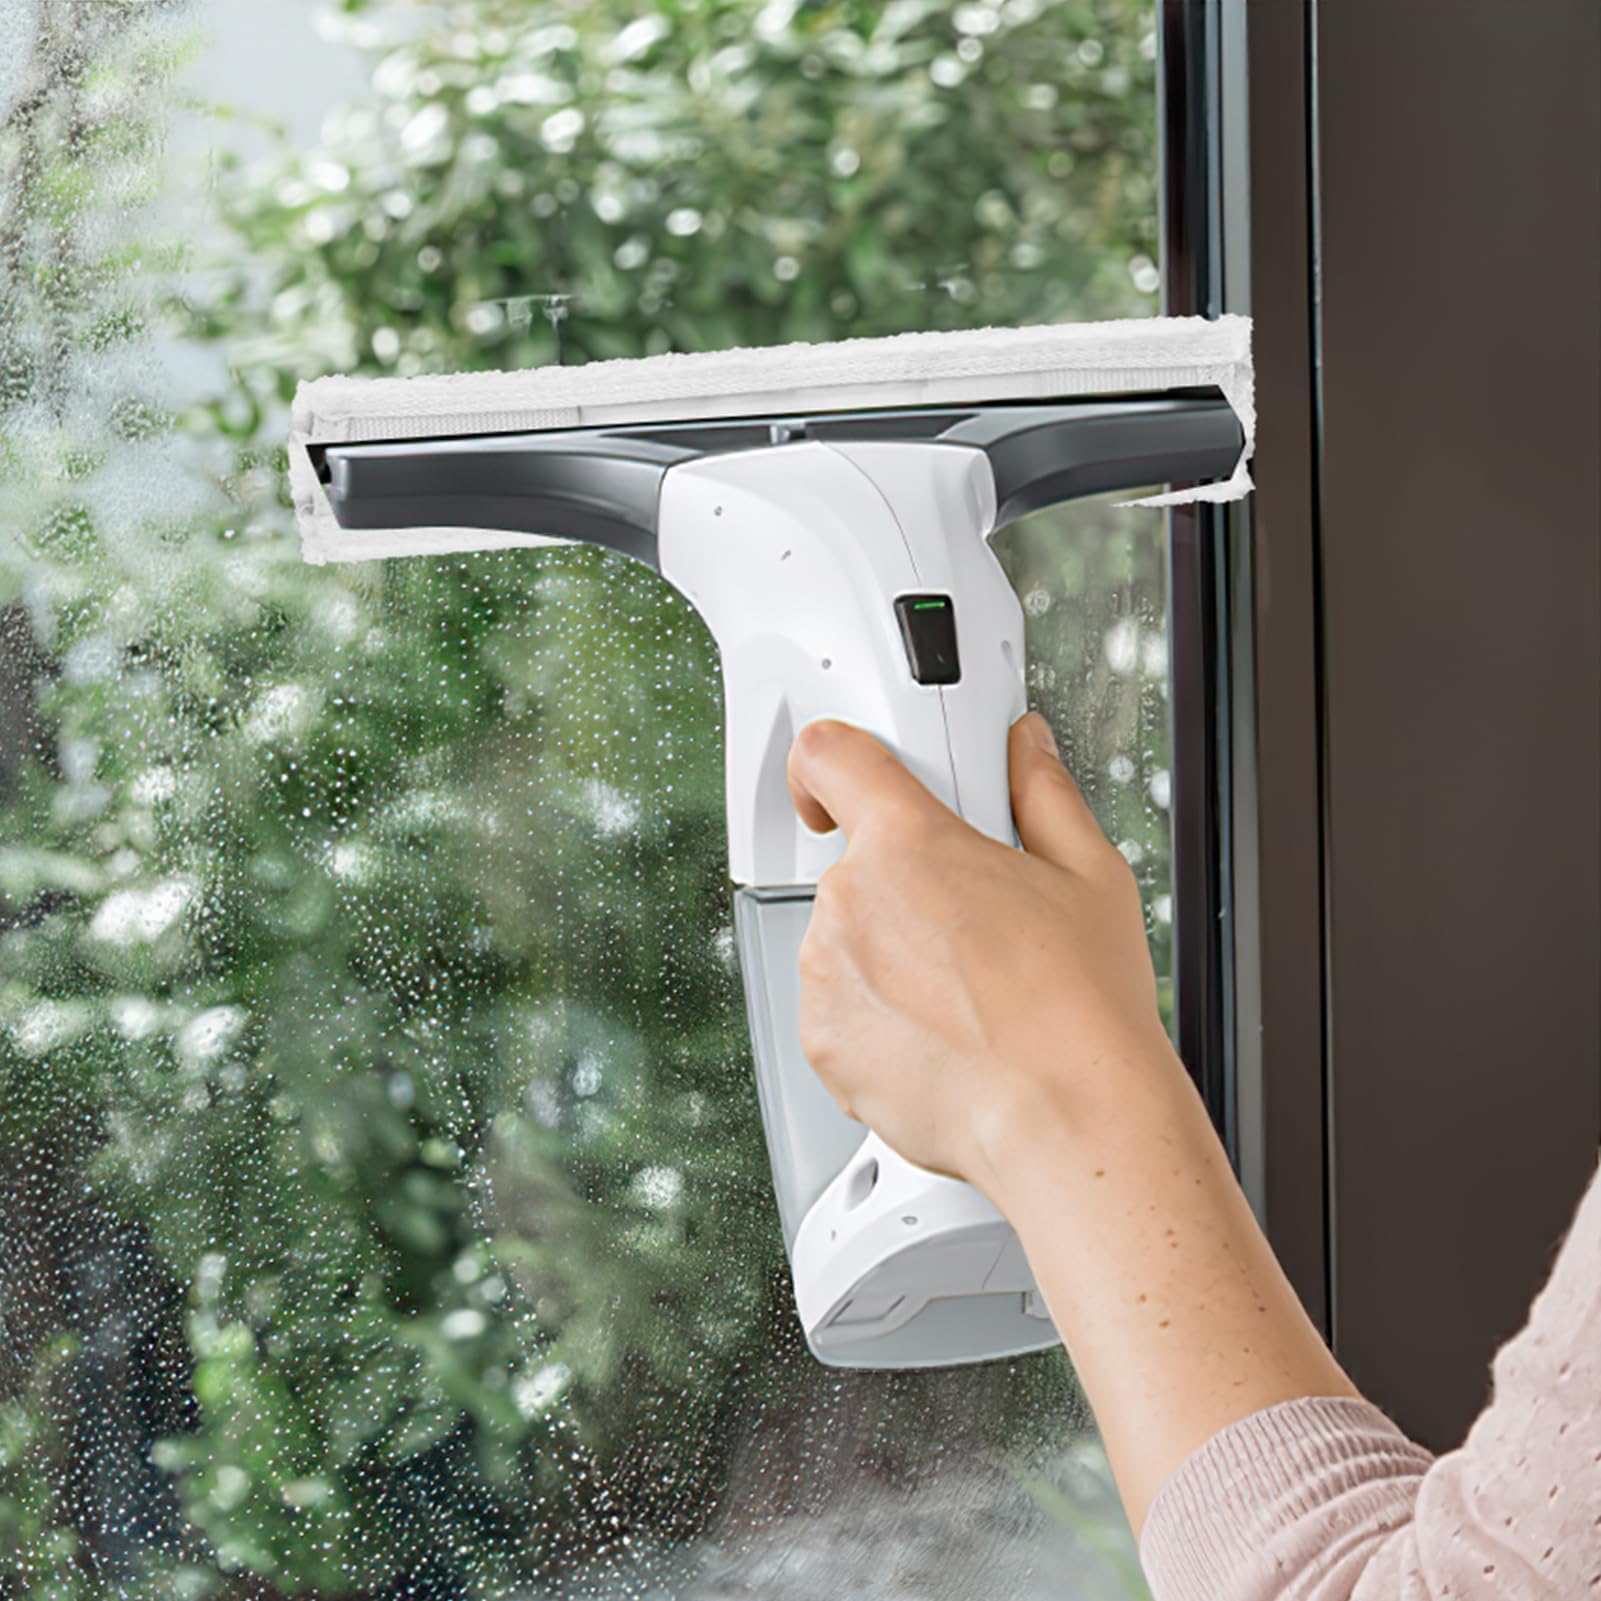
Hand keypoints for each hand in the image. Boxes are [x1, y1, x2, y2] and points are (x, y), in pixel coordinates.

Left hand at [786, 711, 1182, 1204]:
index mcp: (908, 842)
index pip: (830, 757)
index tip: (838, 787)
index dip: (830, 762)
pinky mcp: (822, 1044)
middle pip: (855, 869)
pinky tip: (943, 1039)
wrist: (1067, 1117)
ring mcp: (827, 975)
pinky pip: (838, 1012)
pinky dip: (876, 1023)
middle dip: (904, 891)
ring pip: (845, 944)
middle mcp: (851, 901)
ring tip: (965, 998)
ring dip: (887, 960)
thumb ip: (1043, 792)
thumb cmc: (1081, 1006)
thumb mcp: (1088, 872)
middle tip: (971, 930)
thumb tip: (1026, 749)